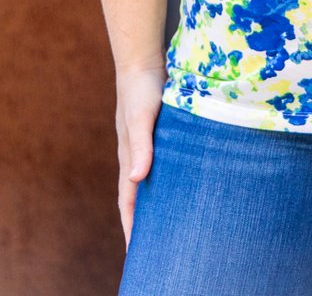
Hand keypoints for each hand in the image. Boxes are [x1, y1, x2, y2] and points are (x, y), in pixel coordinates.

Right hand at [115, 62, 166, 246]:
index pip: (128, 200)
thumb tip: (136, 179)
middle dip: (144, 221)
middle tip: (156, 247)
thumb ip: (141, 146)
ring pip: (151, 179)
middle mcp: (135, 153)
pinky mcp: (160, 132)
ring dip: (157, 200)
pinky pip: (163, 162)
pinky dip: (169, 177)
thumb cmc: (140, 87)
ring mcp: (147, 143)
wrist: (142, 58)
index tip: (136, 253)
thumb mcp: (141, 117)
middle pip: (138, 195)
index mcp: (128, 156)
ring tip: (172, 221)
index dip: (131, 226)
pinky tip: (184, 182)